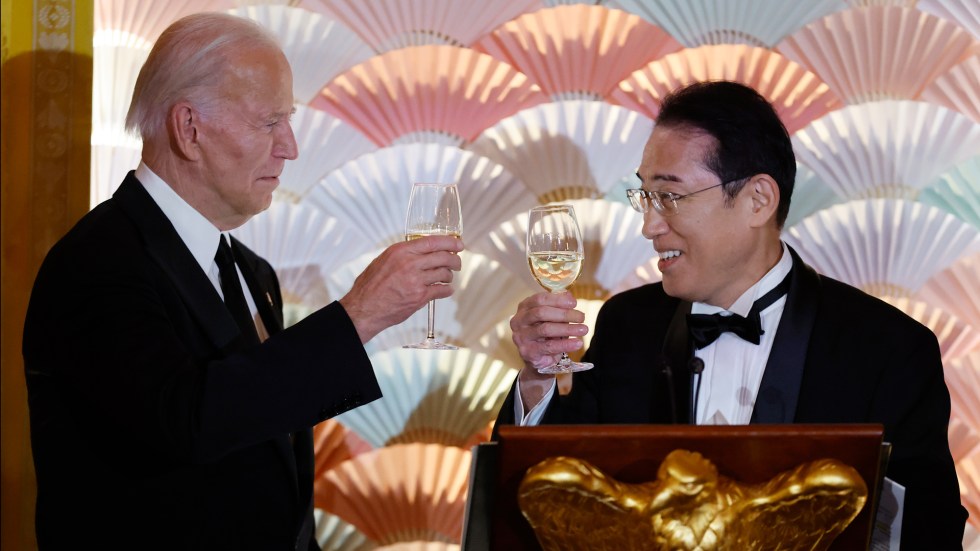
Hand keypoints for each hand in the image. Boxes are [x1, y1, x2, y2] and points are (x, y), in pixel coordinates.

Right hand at [340, 235, 462, 342]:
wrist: (364, 308)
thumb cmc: (370, 286)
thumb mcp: (383, 260)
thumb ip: (402, 254)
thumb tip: (420, 251)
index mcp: (401, 251)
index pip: (433, 242)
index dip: (450, 242)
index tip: (458, 244)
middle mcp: (410, 263)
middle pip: (443, 257)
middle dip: (454, 259)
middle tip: (456, 262)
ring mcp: (416, 280)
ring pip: (445, 273)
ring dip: (449, 276)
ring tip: (447, 278)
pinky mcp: (419, 297)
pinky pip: (442, 290)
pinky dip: (447, 290)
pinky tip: (445, 290)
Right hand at [511, 291, 588, 379]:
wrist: (535, 357)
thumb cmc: (544, 332)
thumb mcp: (551, 317)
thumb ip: (558, 306)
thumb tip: (569, 296)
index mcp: (524, 308)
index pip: (539, 299)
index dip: (557, 299)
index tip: (574, 303)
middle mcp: (519, 321)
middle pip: (541, 313)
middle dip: (564, 314)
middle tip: (582, 317)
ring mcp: (521, 337)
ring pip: (545, 329)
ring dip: (567, 328)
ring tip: (583, 329)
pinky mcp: (528, 352)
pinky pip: (549, 346)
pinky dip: (566, 344)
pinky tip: (578, 343)